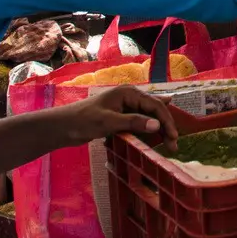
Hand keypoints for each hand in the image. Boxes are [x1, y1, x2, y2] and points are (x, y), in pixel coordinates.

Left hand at [62, 85, 177, 147]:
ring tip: (167, 144)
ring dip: (158, 130)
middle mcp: (129, 97)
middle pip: (154, 110)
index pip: (155, 105)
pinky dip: (148, 130)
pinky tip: (156, 135)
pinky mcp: (120, 117)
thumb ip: (133, 122)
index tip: (173, 137)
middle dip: (165, 126)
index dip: (166, 121)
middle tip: (173, 144)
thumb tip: (157, 125)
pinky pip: (139, 122)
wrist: (63, 127)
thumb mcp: (108, 122)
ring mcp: (125, 107)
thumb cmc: (83, 121)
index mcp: (128, 92)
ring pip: (149, 117)